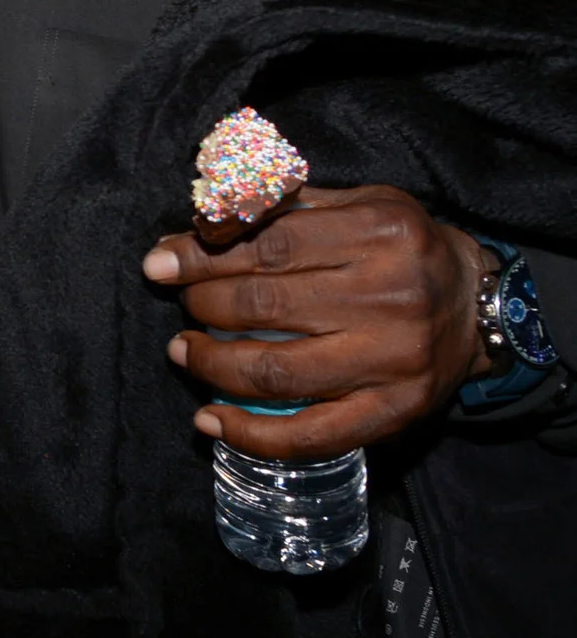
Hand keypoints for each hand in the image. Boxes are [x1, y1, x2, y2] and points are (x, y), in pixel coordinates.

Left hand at [144, 185, 492, 458]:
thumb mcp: (356, 203)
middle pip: (262, 306)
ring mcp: (392, 359)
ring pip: (274, 371)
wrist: (479, 306)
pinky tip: (210, 419)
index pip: (265, 246)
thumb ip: (283, 206)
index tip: (158, 264)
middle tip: (182, 304)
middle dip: (202, 305)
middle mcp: (388, 296)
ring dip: (211, 364)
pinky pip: (310, 434)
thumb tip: (197, 222)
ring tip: (184, 351)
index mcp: (377, 232)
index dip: (200, 256)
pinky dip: (250, 434)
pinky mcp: (395, 411)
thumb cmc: (399, 248)